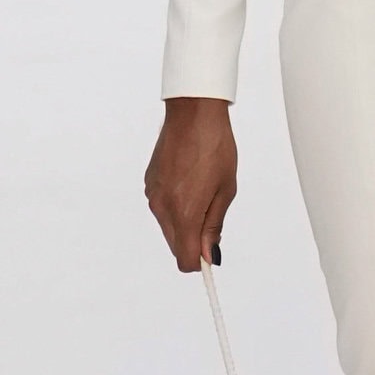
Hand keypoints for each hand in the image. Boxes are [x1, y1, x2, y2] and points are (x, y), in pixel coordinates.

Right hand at [145, 97, 236, 270]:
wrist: (193, 113)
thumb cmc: (215, 147)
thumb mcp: (225, 190)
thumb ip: (214, 226)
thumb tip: (210, 254)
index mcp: (183, 212)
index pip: (185, 259)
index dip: (200, 261)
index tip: (212, 253)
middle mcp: (162, 208)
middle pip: (176, 246)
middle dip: (194, 241)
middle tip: (213, 212)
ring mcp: (153, 195)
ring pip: (169, 227)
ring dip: (185, 222)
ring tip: (202, 191)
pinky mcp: (149, 183)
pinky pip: (162, 208)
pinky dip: (176, 205)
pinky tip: (189, 181)